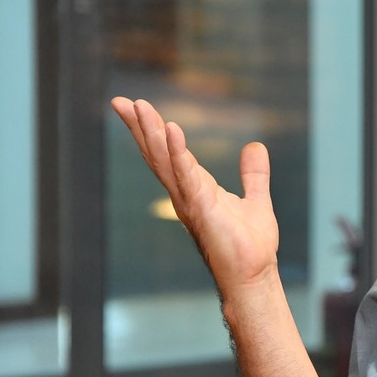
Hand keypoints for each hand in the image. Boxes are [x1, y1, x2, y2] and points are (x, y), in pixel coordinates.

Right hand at [110, 97, 279, 291]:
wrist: (255, 275)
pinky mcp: (202, 210)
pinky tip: (172, 130)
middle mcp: (186, 194)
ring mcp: (191, 202)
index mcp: (196, 188)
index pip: (170, 154)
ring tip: (140, 107)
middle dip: (140, 127)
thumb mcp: (256, 200)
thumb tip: (256, 146)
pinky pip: (188, 176)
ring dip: (153, 134)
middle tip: (120, 101)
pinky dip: (179, 153)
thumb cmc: (251, 246)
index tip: (137, 106)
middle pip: (157, 155)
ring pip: (165, 162)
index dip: (154, 130)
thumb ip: (254, 174)